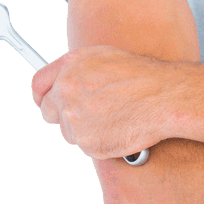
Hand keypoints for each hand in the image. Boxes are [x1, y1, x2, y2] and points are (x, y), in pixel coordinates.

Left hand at [31, 46, 177, 157]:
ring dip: (84, 130)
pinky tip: (117, 129)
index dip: (43, 96)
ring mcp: (74, 118)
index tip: (47, 103)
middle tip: (86, 116)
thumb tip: (66, 82)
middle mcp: (66, 91)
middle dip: (63, 115)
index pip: (38, 85)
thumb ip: (78, 70)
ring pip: (68, 132)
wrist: (165, 97)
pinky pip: (85, 146)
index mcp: (70, 67)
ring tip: (113, 119)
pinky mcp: (86, 142)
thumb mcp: (106, 57)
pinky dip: (99, 142)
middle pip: (48, 112)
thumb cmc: (144, 77)